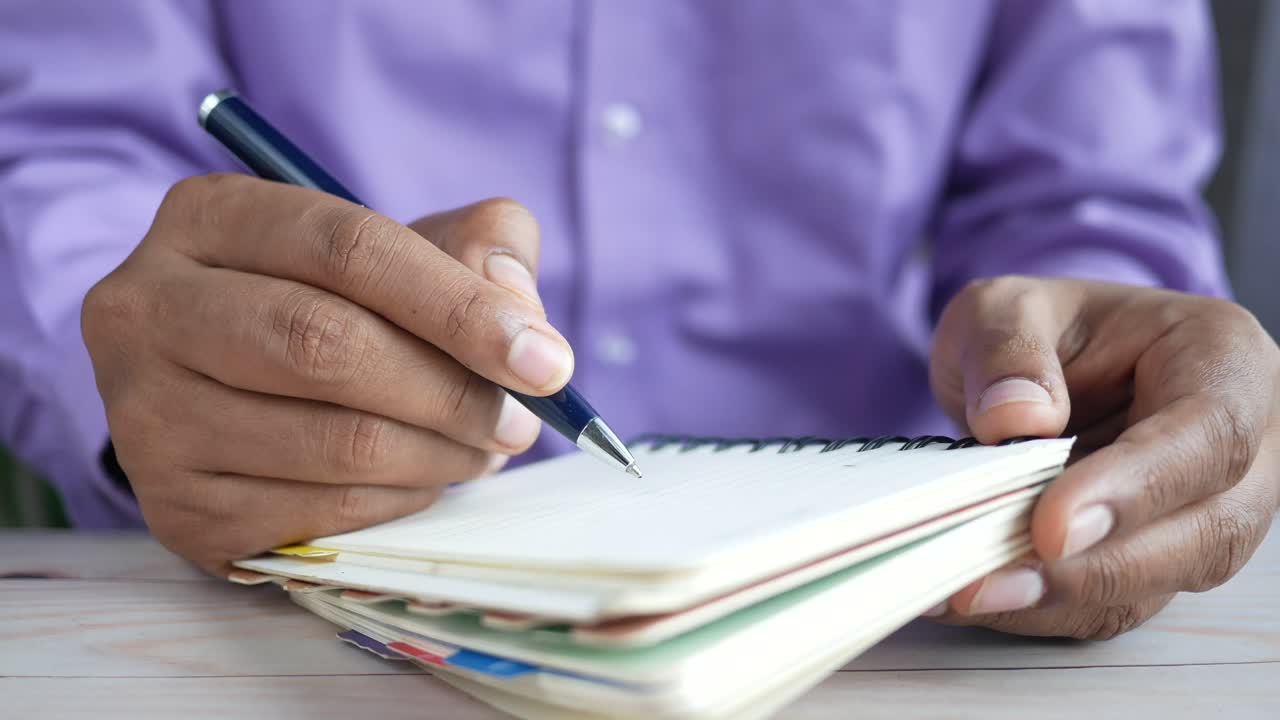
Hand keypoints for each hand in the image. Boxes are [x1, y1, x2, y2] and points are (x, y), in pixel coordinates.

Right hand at [82, 174, 570, 574]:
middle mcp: (146, 308)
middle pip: (326, 345)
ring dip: (439, 455)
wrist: (234, 394)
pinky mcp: (175, 507)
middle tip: (519, 420)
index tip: (545, 360)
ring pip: (331, 441)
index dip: (459, 307)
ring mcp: (146, 415)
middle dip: (452, 391)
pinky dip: (398, 502)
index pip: (348, 249)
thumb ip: (478, 247)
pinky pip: (320, 512)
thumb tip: (515, 306)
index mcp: (207, 217)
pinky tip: (421, 480)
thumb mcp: (404, 248)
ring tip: (482, 448)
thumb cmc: (336, 306)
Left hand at [927, 276, 1278, 638]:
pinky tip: (978, 599)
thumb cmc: (1040, 328)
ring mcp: (1208, 509)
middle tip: (994, 580)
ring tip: (974, 595)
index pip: (1207, 433)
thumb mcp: (1006, 307)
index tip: (1053, 526)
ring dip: (1066, 600)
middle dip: (1097, 567)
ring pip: (1165, 580)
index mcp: (1221, 357)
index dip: (1136, 488)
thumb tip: (1015, 420)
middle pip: (1205, 529)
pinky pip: (1119, 602)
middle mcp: (1241, 443)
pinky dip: (1046, 609)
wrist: (1034, 366)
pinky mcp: (1161, 558)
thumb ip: (1007, 348)